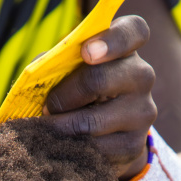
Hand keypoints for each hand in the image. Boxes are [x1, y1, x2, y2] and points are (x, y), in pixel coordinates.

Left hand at [43, 15, 156, 179]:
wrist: (107, 134)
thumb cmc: (82, 91)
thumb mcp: (73, 70)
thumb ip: (59, 62)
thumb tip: (37, 70)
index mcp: (128, 49)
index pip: (134, 31)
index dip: (111, 40)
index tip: (85, 53)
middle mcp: (142, 77)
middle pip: (100, 79)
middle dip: (64, 95)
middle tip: (47, 107)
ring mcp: (142, 113)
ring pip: (92, 122)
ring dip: (61, 127)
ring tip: (47, 128)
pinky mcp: (132, 146)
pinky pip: (93, 149)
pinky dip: (70, 148)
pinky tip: (61, 146)